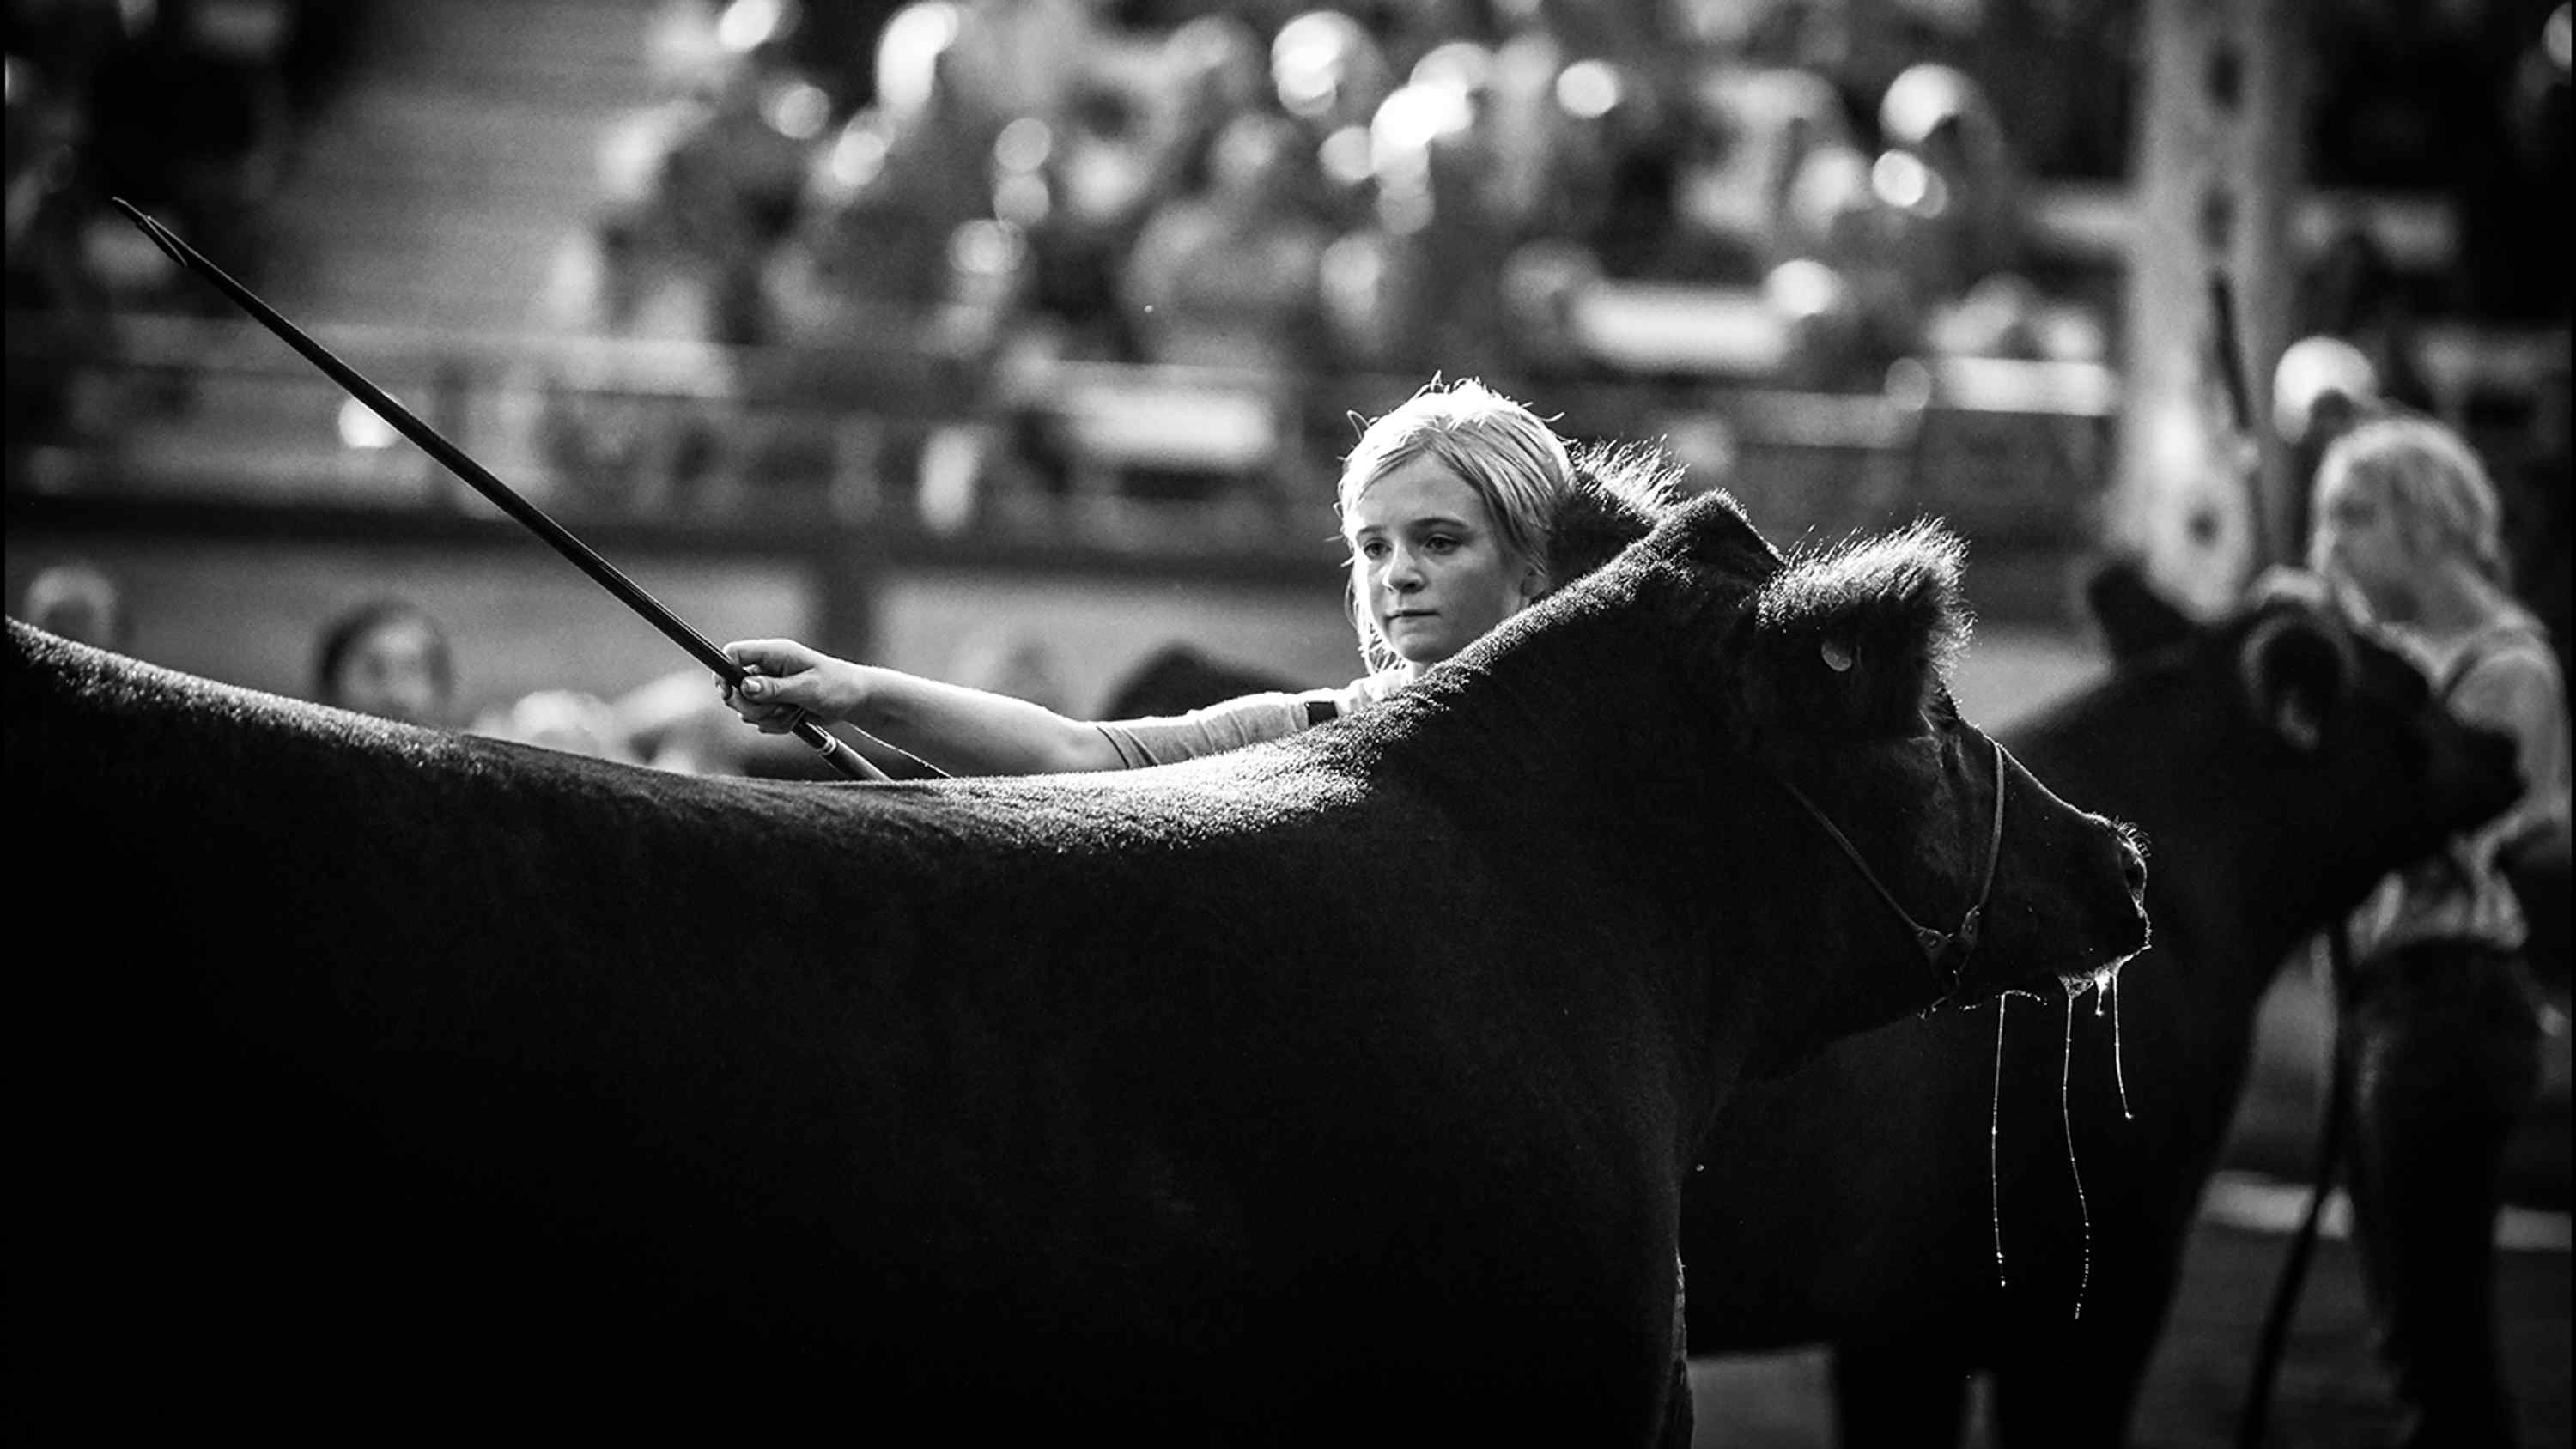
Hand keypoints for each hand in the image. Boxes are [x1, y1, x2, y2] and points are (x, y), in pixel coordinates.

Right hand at [719, 638, 860, 734]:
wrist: (855, 700)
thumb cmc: (838, 685)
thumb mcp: (808, 687)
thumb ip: (775, 688)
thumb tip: (745, 686)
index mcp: (774, 653)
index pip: (733, 653)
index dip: (724, 673)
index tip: (729, 693)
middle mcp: (767, 668)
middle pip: (734, 689)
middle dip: (754, 706)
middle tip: (780, 708)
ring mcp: (769, 687)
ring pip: (748, 710)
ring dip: (771, 717)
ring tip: (796, 710)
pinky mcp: (773, 703)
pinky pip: (761, 721)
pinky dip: (777, 724)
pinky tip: (797, 717)